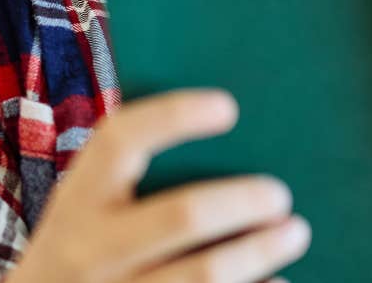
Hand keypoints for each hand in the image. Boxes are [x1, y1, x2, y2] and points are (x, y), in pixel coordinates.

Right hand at [4, 89, 309, 282]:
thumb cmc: (79, 249)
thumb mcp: (81, 209)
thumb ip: (127, 180)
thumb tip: (224, 143)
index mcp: (76, 199)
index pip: (119, 140)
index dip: (173, 116)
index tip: (228, 106)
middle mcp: (89, 249)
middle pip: (182, 215)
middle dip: (242, 200)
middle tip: (279, 192)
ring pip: (206, 274)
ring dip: (260, 251)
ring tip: (295, 231)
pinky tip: (277, 280)